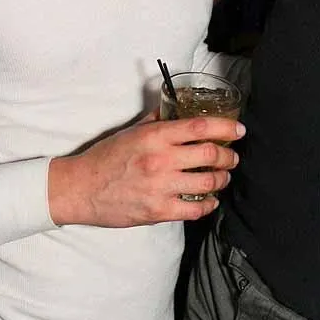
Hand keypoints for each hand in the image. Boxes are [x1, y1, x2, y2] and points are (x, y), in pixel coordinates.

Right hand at [48, 113, 245, 226]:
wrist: (81, 189)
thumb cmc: (105, 158)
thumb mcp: (132, 131)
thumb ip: (157, 120)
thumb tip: (177, 107)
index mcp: (155, 136)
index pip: (200, 127)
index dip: (226, 127)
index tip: (238, 129)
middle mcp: (160, 160)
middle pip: (211, 154)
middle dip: (229, 156)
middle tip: (232, 156)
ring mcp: (160, 187)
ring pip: (208, 182)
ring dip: (222, 179)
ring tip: (223, 177)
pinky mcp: (158, 211)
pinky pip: (195, 209)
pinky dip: (208, 204)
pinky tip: (209, 200)